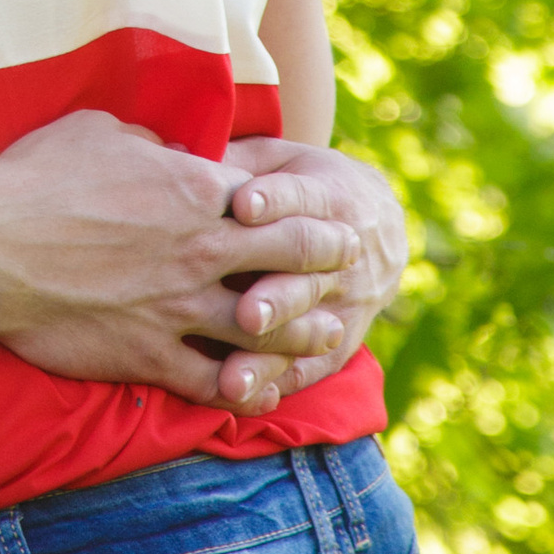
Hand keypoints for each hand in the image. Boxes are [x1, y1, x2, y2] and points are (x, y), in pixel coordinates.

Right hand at [0, 112, 361, 414]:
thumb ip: (151, 146)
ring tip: (328, 337)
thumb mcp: (100, 132)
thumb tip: (170, 153)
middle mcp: (201, 252)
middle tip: (350, 272)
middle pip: (288, 265)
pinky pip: (213, 383)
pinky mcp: (149, 356)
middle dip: (326, 269)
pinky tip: (256, 392)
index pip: (276, 207)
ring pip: (266, 332)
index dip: (312, 217)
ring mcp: (179, 309)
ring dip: (303, 335)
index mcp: (194, 191)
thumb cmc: (39, 176)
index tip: (334, 223)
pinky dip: (242, 389)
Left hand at [220, 136, 406, 401]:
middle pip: (306, 273)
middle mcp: (341, 252)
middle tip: (243, 312)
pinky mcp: (341, 340)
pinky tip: (245, 397)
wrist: (376, 223)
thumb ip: (236, 160)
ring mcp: (345, 301)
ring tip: (234, 376)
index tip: (242, 204)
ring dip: (271, 351)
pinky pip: (311, 365)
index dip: (273, 200)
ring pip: (308, 327)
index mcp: (327, 194)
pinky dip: (279, 381)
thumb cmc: (299, 182)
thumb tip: (177, 155)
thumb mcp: (277, 158)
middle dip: (276, 293)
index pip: (300, 195)